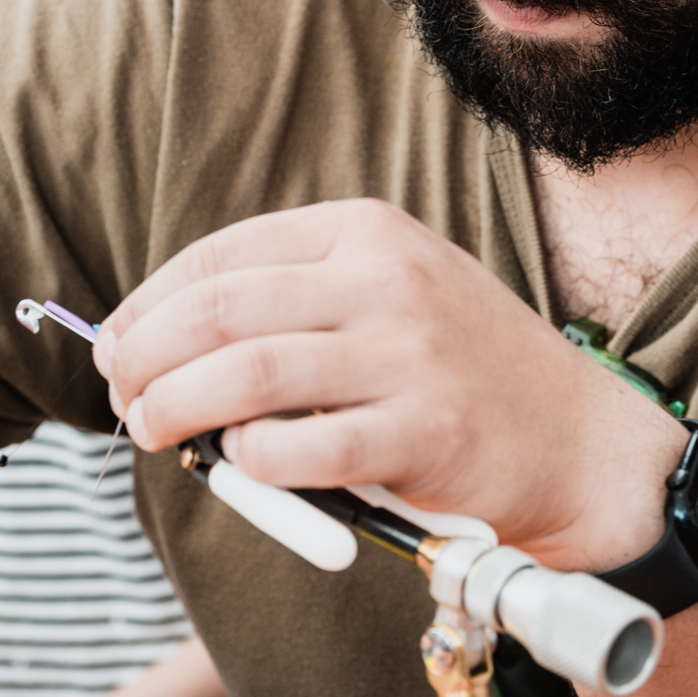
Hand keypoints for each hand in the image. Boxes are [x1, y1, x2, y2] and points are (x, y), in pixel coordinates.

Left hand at [93, 199, 685, 567]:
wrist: (581, 443)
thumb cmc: (466, 374)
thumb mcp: (394, 295)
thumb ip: (299, 302)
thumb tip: (166, 341)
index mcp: (368, 231)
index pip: (222, 256)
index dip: (149, 304)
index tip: (116, 345)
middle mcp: (386, 279)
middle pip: (217, 313)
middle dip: (144, 358)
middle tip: (123, 397)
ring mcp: (408, 354)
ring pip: (243, 377)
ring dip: (172, 410)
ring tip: (152, 432)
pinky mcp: (424, 432)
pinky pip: (299, 450)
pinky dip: (250, 462)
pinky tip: (244, 465)